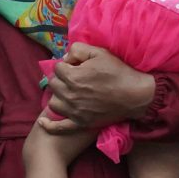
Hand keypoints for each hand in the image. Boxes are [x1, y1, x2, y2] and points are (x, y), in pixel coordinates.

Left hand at [36, 43, 155, 133]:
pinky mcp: (80, 123)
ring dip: (58, 96)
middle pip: (53, 84)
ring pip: (53, 102)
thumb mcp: (99, 52)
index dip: (66, 65)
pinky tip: (42, 122)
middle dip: (61, 78)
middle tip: (74, 78)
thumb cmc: (118, 72)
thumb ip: (78, 50)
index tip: (76, 66)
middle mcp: (70, 95)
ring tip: (68, 92)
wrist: (135, 95)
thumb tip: (66, 57)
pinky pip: (59, 127)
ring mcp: (74, 111)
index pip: (57, 68)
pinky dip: (49, 125)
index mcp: (72, 77)